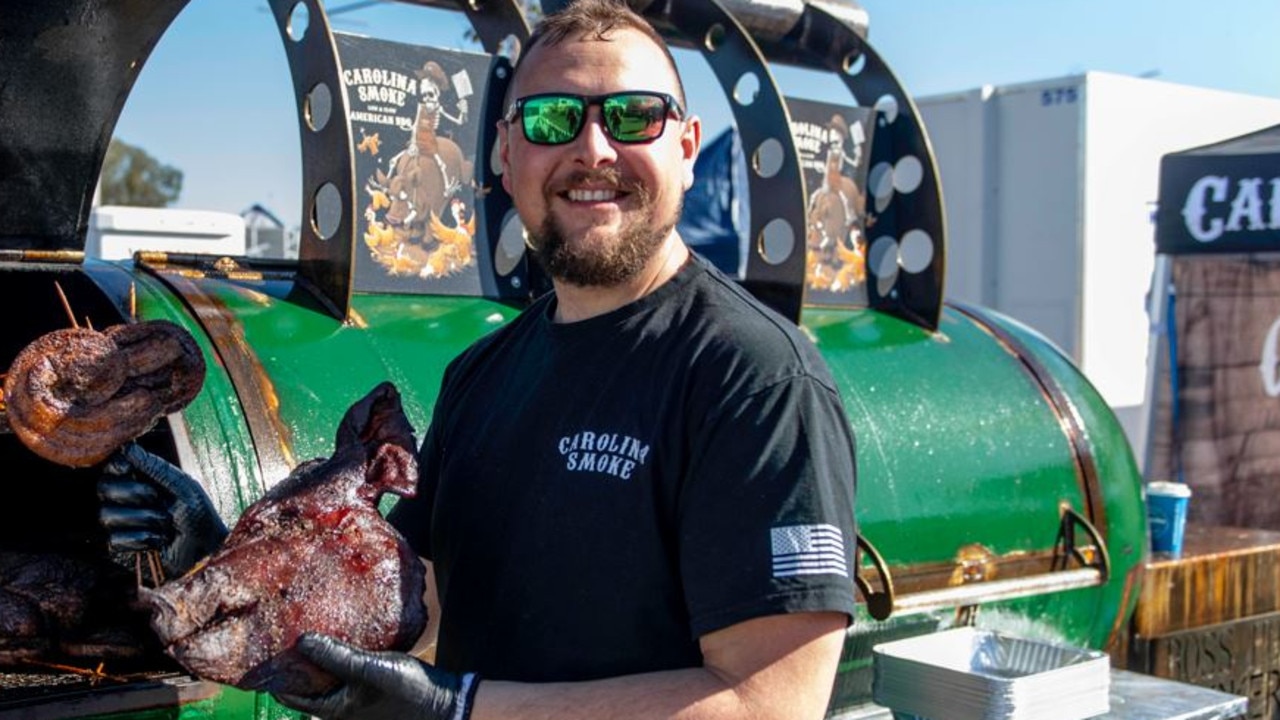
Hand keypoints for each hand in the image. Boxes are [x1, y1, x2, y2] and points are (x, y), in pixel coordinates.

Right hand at [97, 442, 227, 577]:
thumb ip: (156, 468)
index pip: (112, 466)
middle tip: (157, 498)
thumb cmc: (199, 516)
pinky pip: (114, 539)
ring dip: (143, 519)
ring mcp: (124, 522)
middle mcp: (129, 498)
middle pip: (103, 487)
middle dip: (132, 493)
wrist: (204, 551)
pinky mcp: (124, 544)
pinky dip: (141, 540)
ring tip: (166, 524)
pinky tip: (158, 541)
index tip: (128, 469)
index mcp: (143, 480)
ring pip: (106, 515)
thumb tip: (128, 447)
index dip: (115, 466)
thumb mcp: (183, 487)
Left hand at [274, 633, 478, 719]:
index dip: (277, 676)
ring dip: (320, 663)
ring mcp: (357, 705)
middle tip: (288, 638)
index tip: (265, 654)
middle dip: (299, 666)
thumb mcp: (369, 669)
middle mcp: (342, 711)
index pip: (292, 697)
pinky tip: (344, 644)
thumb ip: (336, 656)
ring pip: (328, 683)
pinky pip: (346, 679)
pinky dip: (339, 664)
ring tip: (313, 636)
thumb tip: (300, 641)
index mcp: (335, 710)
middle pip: (308, 689)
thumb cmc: (407, 691)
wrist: (445, 704)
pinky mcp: (372, 695)